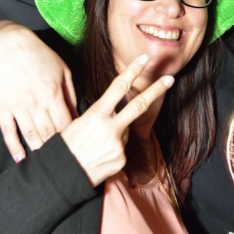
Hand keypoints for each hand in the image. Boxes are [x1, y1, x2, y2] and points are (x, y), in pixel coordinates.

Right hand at [0, 21, 76, 160]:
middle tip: (69, 159)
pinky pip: (8, 131)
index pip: (67, 124)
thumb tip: (80, 113)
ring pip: (31, 136)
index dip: (75, 137)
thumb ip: (70, 93)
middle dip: (61, 148)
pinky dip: (14, 147)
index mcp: (52, 94)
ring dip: (41, 151)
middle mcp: (35, 104)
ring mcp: (17, 107)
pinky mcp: (2, 107)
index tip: (82, 146)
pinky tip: (21, 159)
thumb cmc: (37, 54)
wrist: (6, 44)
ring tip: (49, 162)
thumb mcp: (62, 69)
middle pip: (50, 134)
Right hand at [61, 54, 173, 186]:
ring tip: (97, 144)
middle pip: (138, 105)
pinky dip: (114, 149)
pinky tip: (101, 156)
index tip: (144, 59)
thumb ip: (100, 115)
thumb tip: (116, 113)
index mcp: (96, 114)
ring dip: (117, 133)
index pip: (118, 87)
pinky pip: (122, 148)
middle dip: (156, 91)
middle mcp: (110, 128)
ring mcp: (118, 144)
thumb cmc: (68, 145)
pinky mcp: (121, 159)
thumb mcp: (79, 122)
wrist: (63, 174)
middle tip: (170, 79)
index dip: (132, 71)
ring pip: (126, 131)